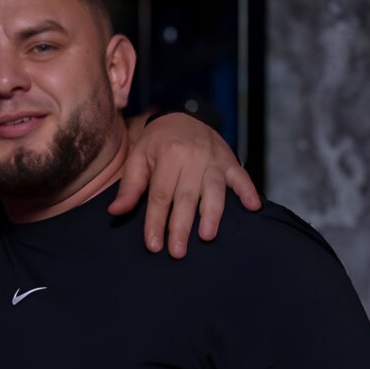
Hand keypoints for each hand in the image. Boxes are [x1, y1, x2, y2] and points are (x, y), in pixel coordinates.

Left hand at [113, 112, 261, 256]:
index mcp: (168, 155)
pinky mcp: (230, 160)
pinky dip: (248, 191)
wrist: (181, 116)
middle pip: (186, 197)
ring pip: (214, 189)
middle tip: (177, 252)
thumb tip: (115, 212)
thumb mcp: (138, 158)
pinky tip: (254, 206)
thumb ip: (129, 186)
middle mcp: (192, 157)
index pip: (160, 195)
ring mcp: (214, 159)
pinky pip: (241, 176)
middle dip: (181, 226)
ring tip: (207, 235)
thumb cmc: (157, 144)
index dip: (156, 221)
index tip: (153, 245)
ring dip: (212, 213)